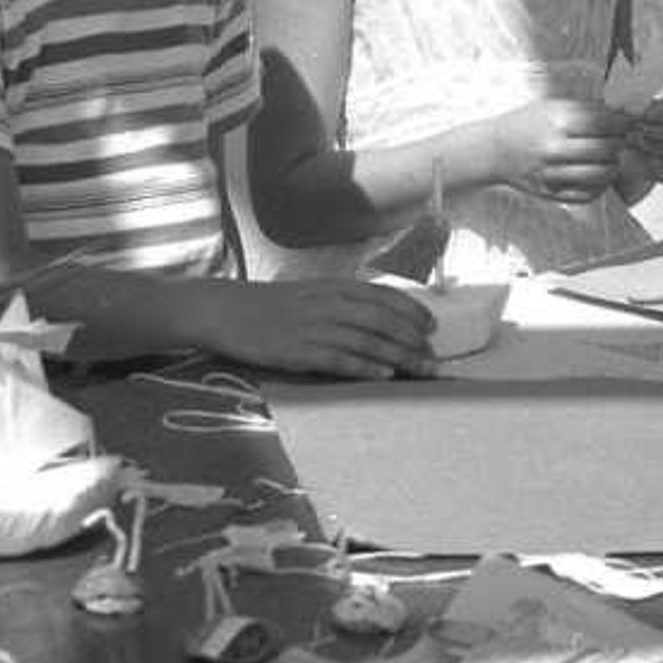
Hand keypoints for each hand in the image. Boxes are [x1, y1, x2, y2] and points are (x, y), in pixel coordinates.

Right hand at [220, 279, 438, 380]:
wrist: (227, 311)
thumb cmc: (271, 305)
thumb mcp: (311, 293)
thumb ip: (342, 302)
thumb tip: (379, 317)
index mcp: (333, 287)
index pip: (383, 296)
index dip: (412, 311)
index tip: (433, 327)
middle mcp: (328, 304)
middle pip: (382, 320)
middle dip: (414, 340)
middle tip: (435, 358)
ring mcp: (314, 327)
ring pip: (368, 341)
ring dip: (400, 357)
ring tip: (422, 370)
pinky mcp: (299, 351)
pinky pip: (340, 359)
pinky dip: (366, 366)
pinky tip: (385, 375)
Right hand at [489, 97, 630, 203]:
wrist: (495, 150)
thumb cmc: (525, 124)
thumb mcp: (552, 106)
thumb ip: (585, 109)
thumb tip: (622, 113)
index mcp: (557, 121)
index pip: (604, 123)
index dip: (623, 123)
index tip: (628, 123)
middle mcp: (554, 148)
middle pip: (606, 148)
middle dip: (619, 144)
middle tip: (620, 140)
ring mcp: (552, 173)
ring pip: (600, 174)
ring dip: (613, 166)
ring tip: (612, 159)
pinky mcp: (551, 192)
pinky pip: (587, 195)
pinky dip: (600, 186)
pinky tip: (600, 176)